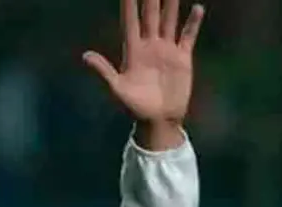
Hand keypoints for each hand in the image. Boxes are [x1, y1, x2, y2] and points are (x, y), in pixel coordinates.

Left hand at [83, 0, 205, 124]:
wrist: (158, 119)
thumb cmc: (135, 106)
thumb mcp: (117, 88)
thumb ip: (104, 70)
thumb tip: (85, 56)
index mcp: (132, 51)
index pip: (130, 22)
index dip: (129, 5)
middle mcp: (149, 46)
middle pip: (150, 16)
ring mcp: (166, 50)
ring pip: (168, 21)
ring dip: (170, 4)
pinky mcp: (182, 57)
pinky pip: (187, 36)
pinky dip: (192, 23)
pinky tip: (196, 8)